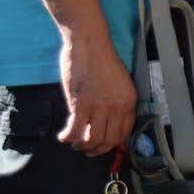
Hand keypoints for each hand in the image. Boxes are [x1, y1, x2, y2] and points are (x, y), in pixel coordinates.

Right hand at [58, 31, 135, 156]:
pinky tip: (64, 136)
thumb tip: (107, 119)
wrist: (90, 43)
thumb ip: (115, 101)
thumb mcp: (119, 82)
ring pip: (92, 140)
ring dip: (81, 145)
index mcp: (129, 101)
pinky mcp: (81, 104)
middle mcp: (117, 107)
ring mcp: (99, 107)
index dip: (112, 143)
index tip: (103, 145)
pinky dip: (68, 137)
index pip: (124, 133)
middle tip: (87, 149)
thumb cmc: (101, 59)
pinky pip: (75, 130)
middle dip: (96, 150)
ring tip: (75, 143)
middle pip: (108, 141)